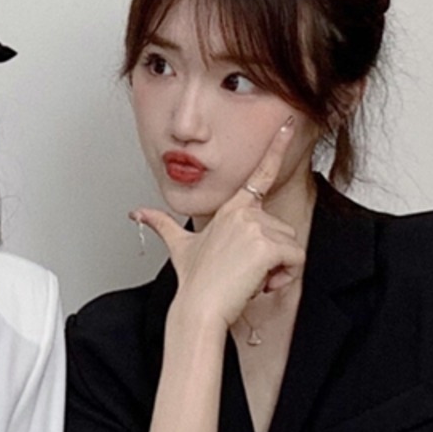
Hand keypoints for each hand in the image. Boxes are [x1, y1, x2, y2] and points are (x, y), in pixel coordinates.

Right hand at [130, 117, 303, 331]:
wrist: (199, 306)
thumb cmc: (195, 281)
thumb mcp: (179, 247)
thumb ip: (161, 224)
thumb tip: (136, 213)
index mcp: (231, 209)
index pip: (258, 173)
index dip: (275, 147)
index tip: (287, 124)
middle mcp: (245, 213)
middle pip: (283, 229)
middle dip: (273, 256)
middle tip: (247, 272)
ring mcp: (256, 227)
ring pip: (291, 245)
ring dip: (279, 268)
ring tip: (251, 279)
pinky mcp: (267, 245)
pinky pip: (296, 259)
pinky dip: (285, 276)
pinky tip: (261, 283)